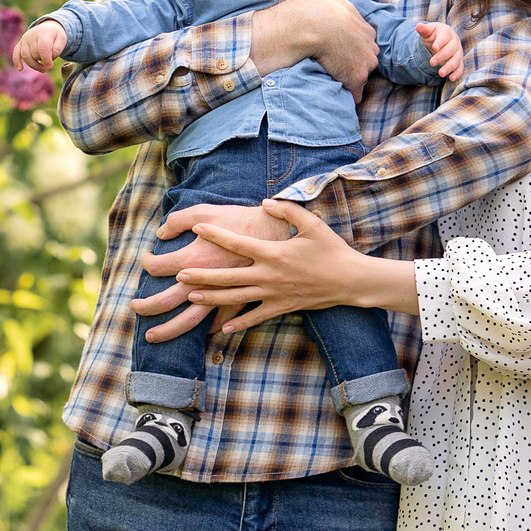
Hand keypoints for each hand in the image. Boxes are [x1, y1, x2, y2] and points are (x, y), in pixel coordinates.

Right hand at [13, 18, 67, 73]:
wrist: (48, 27)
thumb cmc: (55, 36)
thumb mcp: (62, 40)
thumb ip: (57, 50)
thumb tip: (48, 61)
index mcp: (43, 33)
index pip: (42, 48)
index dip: (46, 59)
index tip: (50, 67)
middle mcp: (32, 35)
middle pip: (35, 53)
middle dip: (42, 60)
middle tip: (50, 63)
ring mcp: (24, 39)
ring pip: (26, 56)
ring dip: (34, 65)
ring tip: (43, 69)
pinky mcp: (20, 44)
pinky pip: (16, 53)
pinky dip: (17, 61)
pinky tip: (20, 69)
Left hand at [167, 199, 419, 334]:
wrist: (350, 280)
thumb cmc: (331, 250)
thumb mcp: (312, 224)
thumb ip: (287, 210)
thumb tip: (265, 202)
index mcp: (273, 253)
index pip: (237, 242)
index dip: (216, 235)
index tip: (197, 229)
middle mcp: (269, 275)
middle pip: (229, 276)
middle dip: (203, 275)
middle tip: (180, 274)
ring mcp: (274, 294)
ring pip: (236, 298)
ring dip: (212, 297)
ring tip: (191, 296)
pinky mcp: (281, 307)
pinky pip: (256, 316)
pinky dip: (239, 322)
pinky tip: (222, 328)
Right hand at [251, 0, 378, 90]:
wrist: (308, 25)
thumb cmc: (317, 8)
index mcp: (366, 29)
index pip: (364, 43)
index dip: (351, 47)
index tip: (337, 49)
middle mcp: (371, 46)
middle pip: (365, 60)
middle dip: (353, 64)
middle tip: (333, 64)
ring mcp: (365, 64)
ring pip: (361, 77)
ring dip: (349, 80)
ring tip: (333, 79)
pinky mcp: (355, 79)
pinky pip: (355, 94)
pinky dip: (348, 95)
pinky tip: (337, 93)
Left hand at [415, 20, 463, 80]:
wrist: (441, 39)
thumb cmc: (434, 35)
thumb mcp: (428, 31)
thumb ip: (424, 29)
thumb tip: (418, 26)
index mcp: (447, 32)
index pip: (444, 36)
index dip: (440, 42)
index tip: (434, 47)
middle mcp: (454, 41)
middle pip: (450, 49)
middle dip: (441, 56)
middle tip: (431, 63)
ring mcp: (458, 52)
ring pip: (456, 59)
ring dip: (449, 67)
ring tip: (440, 73)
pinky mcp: (459, 61)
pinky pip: (460, 67)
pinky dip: (457, 73)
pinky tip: (451, 78)